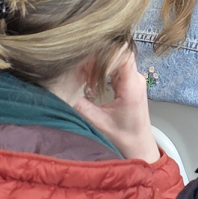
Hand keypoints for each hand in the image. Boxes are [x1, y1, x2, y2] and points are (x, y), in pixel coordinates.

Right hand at [72, 46, 159, 162]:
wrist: (139, 148)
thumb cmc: (123, 139)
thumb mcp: (96, 122)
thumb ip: (78, 103)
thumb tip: (59, 85)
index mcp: (131, 86)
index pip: (121, 54)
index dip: (102, 50)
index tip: (84, 56)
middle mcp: (135, 78)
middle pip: (116, 52)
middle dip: (95, 55)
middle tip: (77, 64)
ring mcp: (133, 79)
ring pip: (115, 58)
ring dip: (97, 62)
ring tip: (81, 71)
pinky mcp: (128, 82)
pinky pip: (114, 66)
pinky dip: (100, 69)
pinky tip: (88, 77)